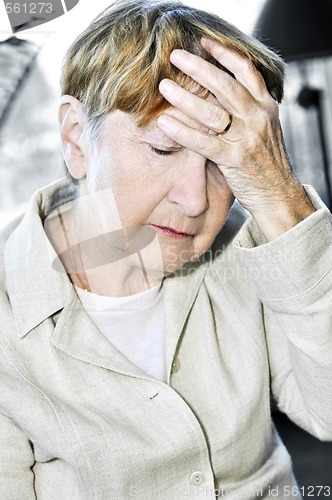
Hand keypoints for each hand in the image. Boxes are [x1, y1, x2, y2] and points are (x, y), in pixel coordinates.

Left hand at [157, 38, 314, 240]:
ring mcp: (247, 138)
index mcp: (266, 107)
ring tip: (164, 86)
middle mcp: (258, 118)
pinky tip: (165, 123)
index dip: (224, 55)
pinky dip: (183, 132)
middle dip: (198, 68)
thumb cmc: (265, 162)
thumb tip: (218, 93)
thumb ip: (247, 110)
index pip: (246, 71)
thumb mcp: (263, 128)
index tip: (204, 44)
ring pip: (212, 112)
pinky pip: (204, 142)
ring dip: (185, 97)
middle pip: (225, 85)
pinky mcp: (234, 160)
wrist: (278, 193)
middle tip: (175, 57)